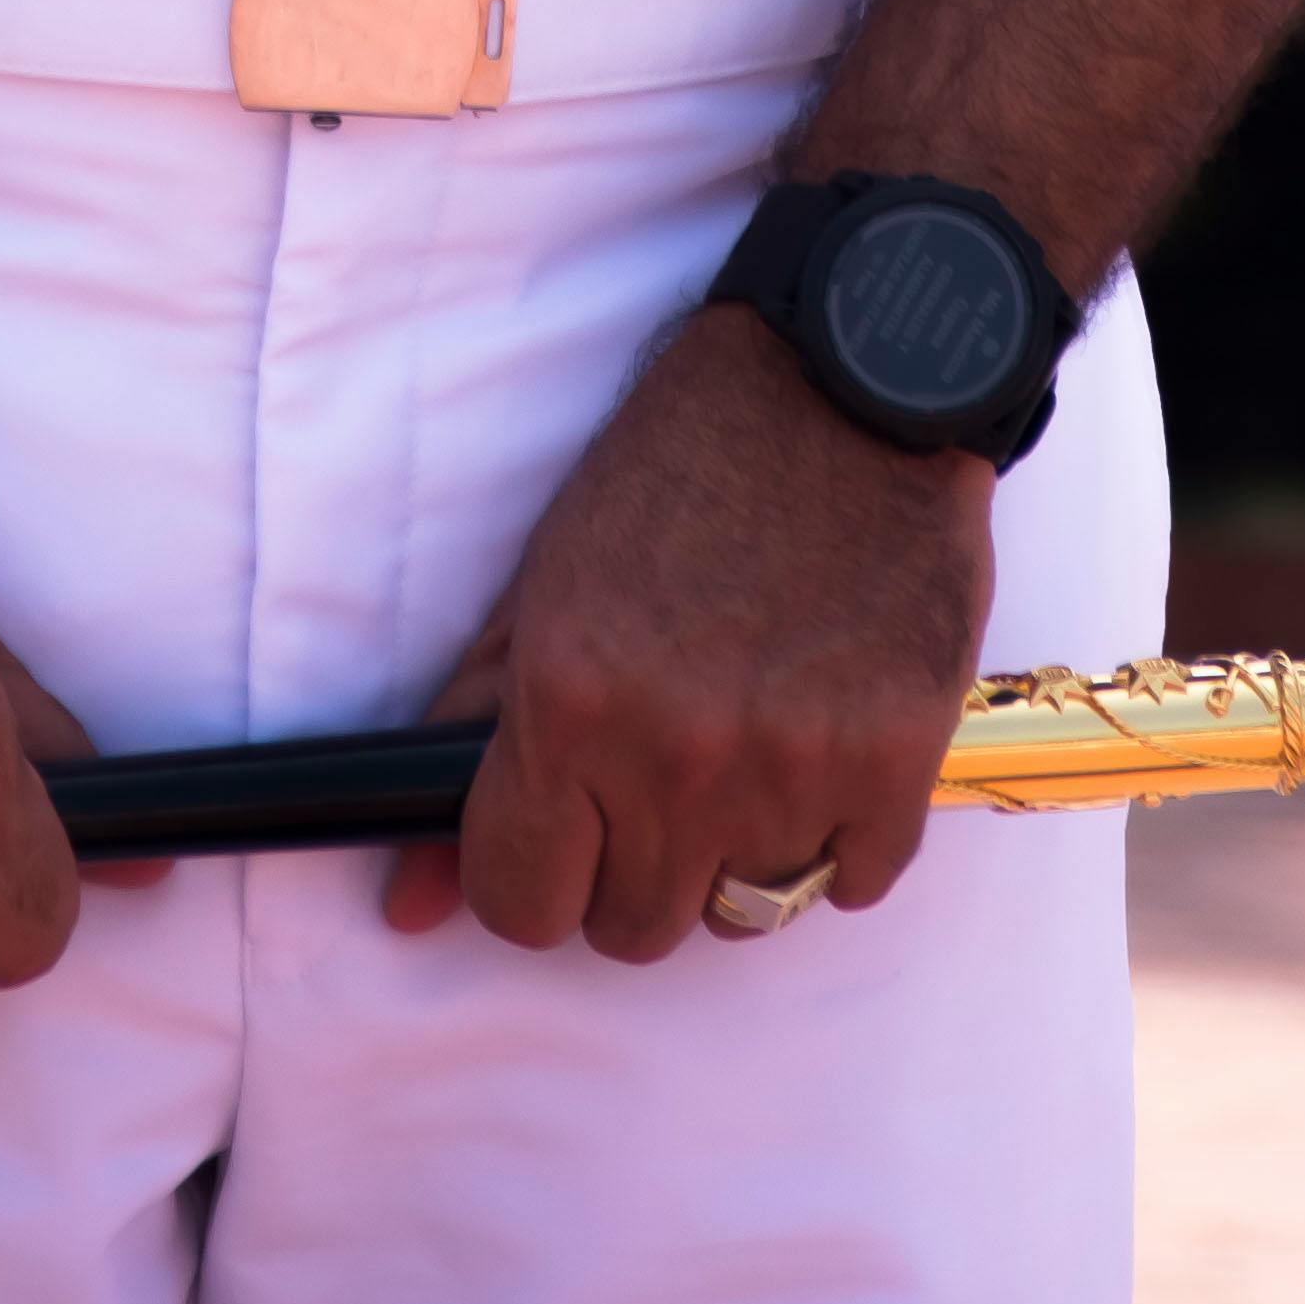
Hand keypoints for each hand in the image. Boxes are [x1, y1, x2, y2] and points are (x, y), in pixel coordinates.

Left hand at [383, 305, 992, 961]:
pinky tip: (824, 734)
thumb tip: (410, 900)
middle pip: (633, 927)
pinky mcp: (894, 766)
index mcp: (572, 700)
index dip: (532, 875)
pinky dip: (837, 833)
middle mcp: (676, 753)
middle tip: (660, 764)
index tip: (556, 833)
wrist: (845, 377)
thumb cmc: (688, 460)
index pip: (521, 905)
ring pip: (743, 912)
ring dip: (736, 847)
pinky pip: (852, 882)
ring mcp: (792, 768)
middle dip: (633, 860)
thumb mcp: (548, 573)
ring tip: (749, 735)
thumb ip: (473, 733)